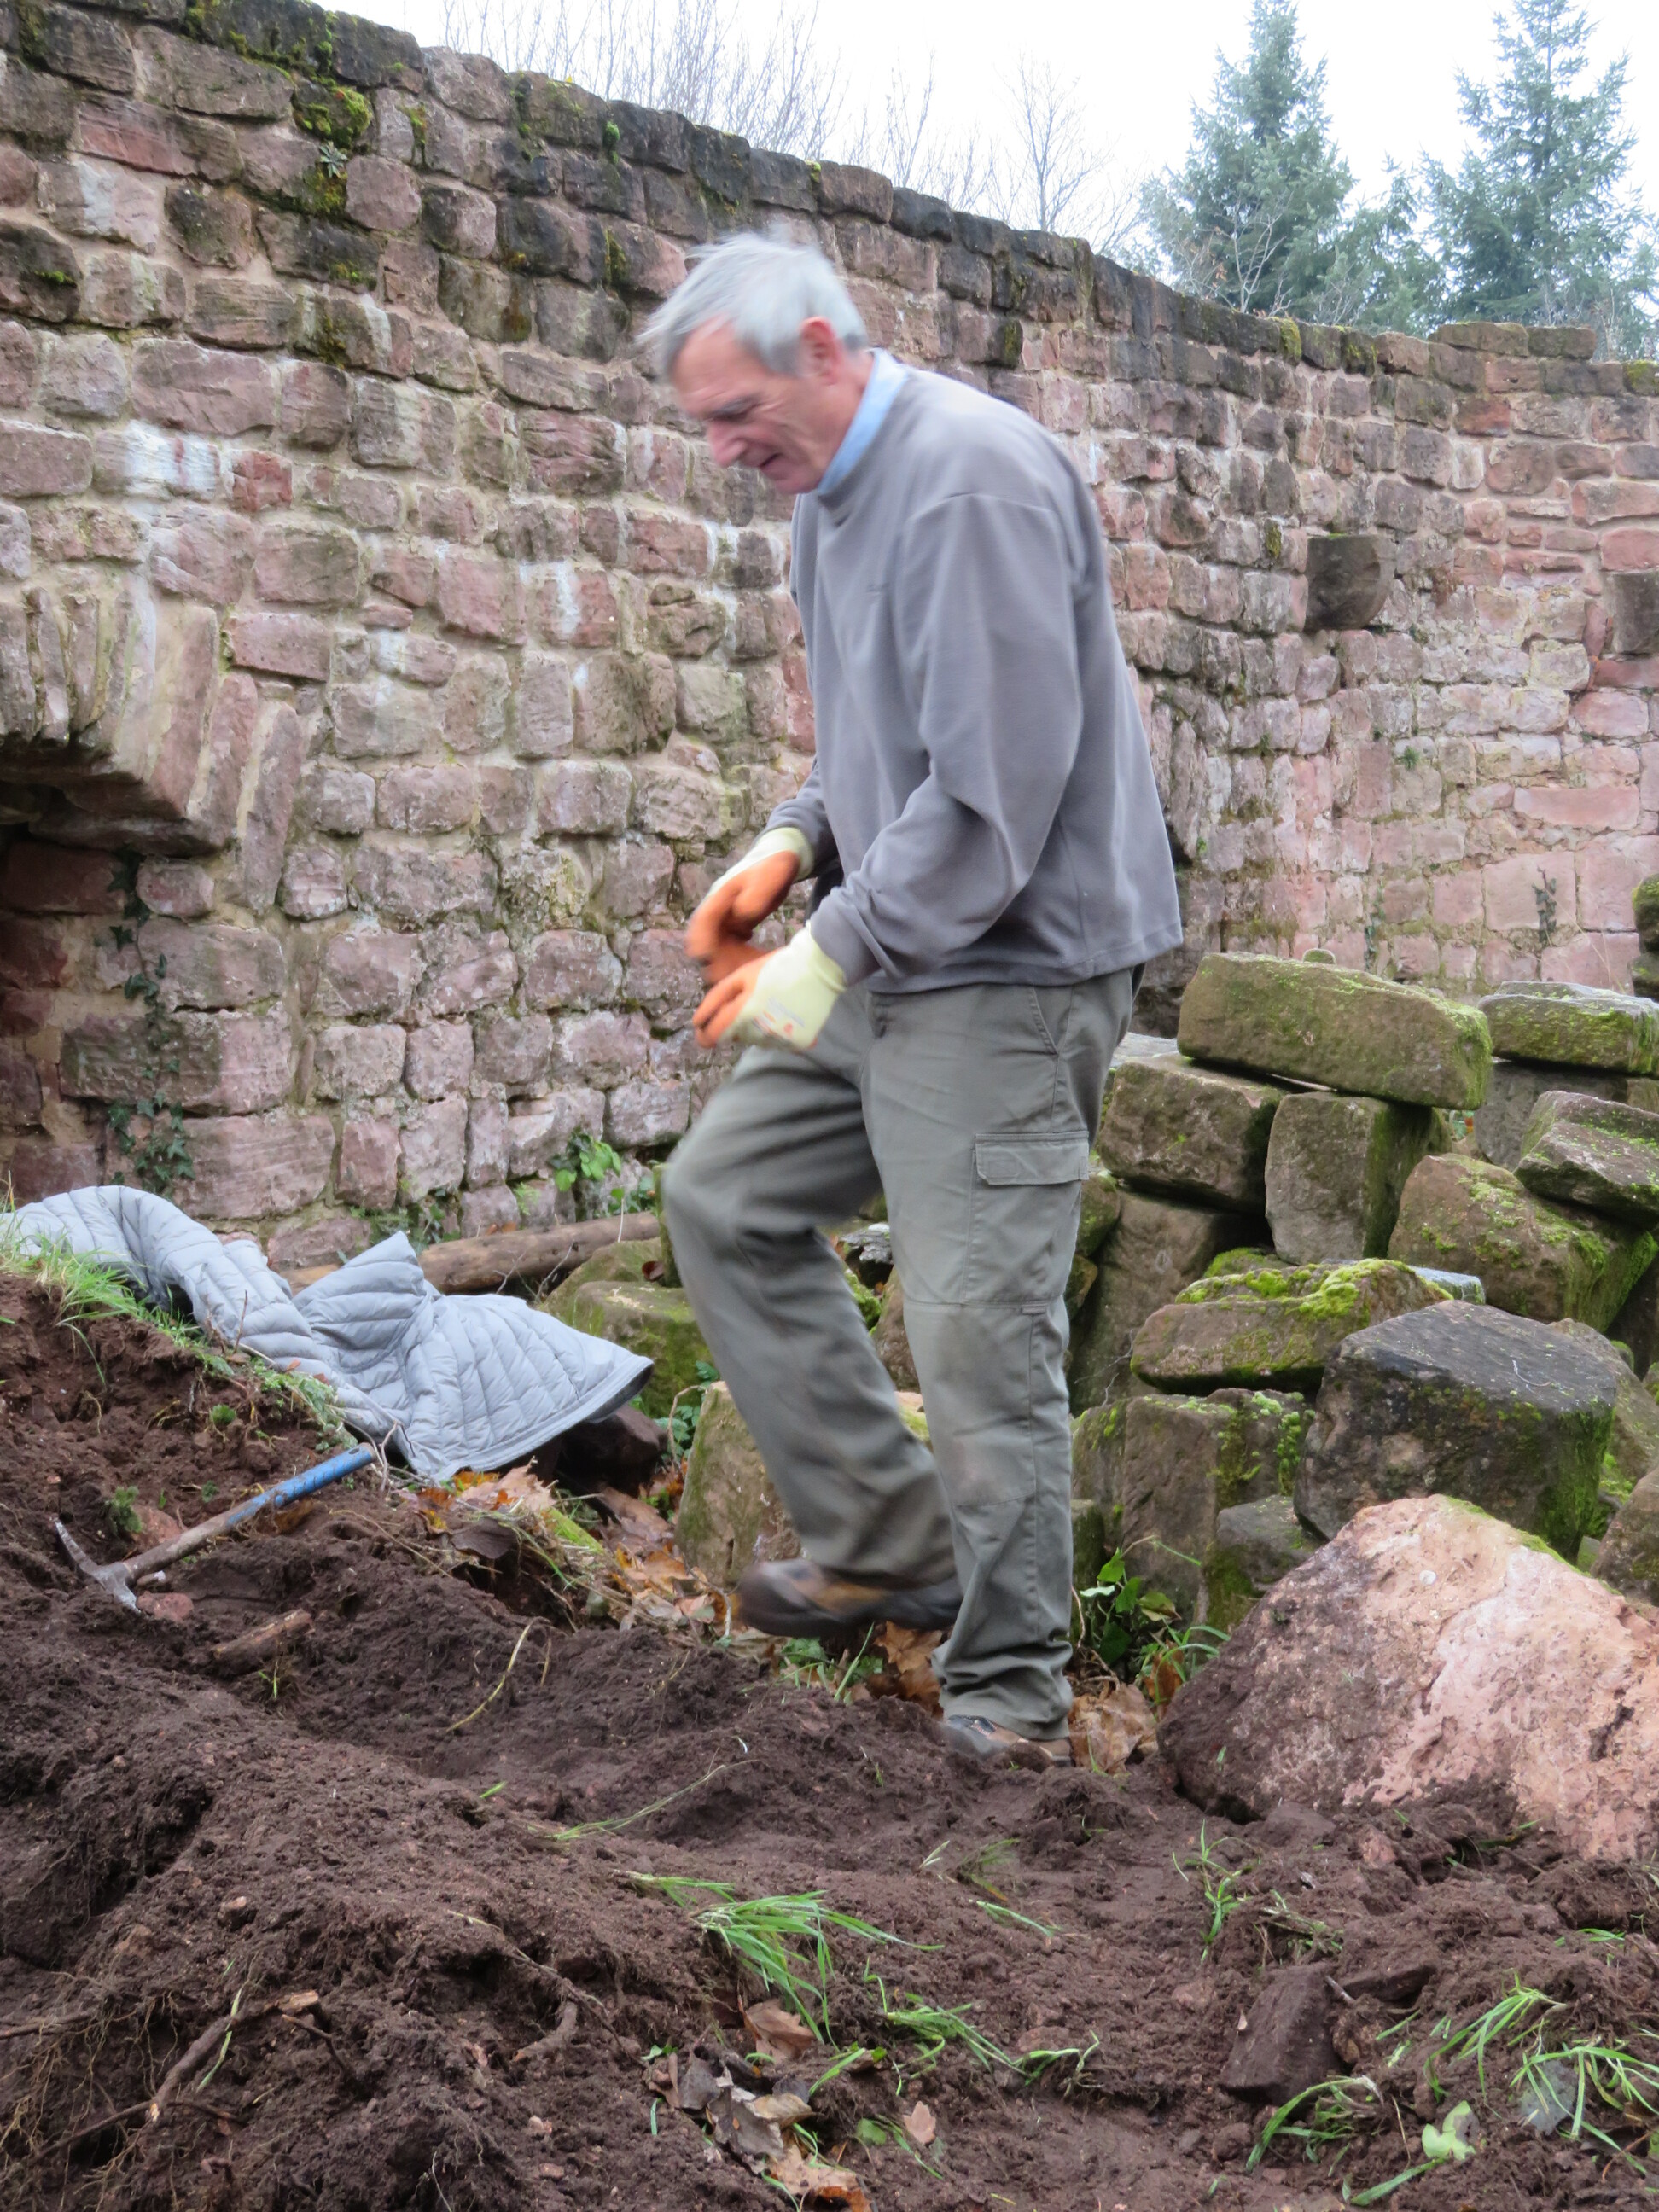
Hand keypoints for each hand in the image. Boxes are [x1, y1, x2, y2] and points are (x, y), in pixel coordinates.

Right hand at [685, 831, 809, 973]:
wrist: (779, 860)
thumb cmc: (774, 865)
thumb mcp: (770, 875)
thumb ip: (758, 892)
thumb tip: (742, 914)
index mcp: (721, 895)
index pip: (704, 919)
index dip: (701, 939)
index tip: (703, 957)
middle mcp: (720, 910)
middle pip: (709, 938)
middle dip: (716, 958)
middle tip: (730, 975)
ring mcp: (727, 920)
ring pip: (720, 947)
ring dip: (729, 962)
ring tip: (747, 973)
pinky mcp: (736, 927)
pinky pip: (733, 948)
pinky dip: (740, 958)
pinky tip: (756, 964)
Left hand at [694, 928, 846, 1051]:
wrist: (821, 967)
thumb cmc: (777, 967)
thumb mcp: (741, 976)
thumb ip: (716, 1000)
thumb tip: (698, 1023)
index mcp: (744, 1013)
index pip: (713, 1035)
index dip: (703, 1035)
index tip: (702, 1030)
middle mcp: (762, 1032)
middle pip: (736, 1037)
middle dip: (737, 1023)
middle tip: (753, 1000)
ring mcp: (781, 1040)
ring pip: (756, 1040)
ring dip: (757, 1027)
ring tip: (773, 1004)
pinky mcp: (799, 1044)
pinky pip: (777, 1042)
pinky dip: (776, 1031)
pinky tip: (785, 1013)